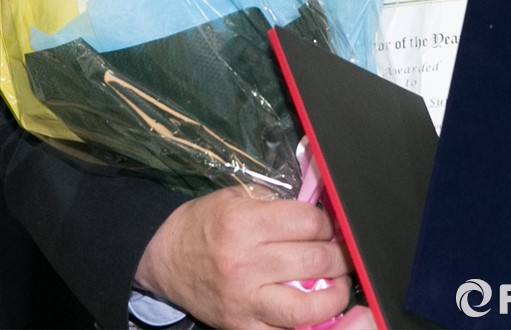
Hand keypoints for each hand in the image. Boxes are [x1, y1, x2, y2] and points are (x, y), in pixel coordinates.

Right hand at [135, 186, 352, 329]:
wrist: (165, 258)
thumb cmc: (204, 224)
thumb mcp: (235, 197)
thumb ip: (274, 202)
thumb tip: (317, 209)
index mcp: (245, 223)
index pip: (307, 222)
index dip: (327, 222)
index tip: (330, 225)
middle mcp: (246, 262)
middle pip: (313, 260)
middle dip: (338, 255)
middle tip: (342, 252)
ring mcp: (244, 300)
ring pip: (306, 305)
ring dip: (334, 294)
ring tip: (340, 284)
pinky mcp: (241, 326)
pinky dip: (306, 321)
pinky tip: (316, 309)